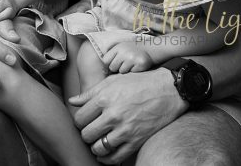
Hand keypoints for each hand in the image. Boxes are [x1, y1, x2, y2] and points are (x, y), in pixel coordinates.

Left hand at [68, 67, 185, 164]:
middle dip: (85, 134)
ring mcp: (125, 130)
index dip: (78, 122)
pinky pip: (116, 157)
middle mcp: (113, 115)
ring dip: (95, 147)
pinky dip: (106, 159)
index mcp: (104, 99)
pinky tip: (104, 154)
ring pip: (98, 147)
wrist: (167, 90)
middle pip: (86, 134)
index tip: (83, 122)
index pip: (79, 118)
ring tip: (97, 142)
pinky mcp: (136, 141)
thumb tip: (72, 101)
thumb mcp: (111, 81)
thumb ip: (90, 93)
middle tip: (90, 131)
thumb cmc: (138, 83)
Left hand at [101, 41, 153, 73]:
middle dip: (117, 68)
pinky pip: (132, 72)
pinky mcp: (140, 64)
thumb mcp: (122, 47)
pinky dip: (134, 71)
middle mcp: (124, 52)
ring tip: (132, 63)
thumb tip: (102, 65)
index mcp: (118, 47)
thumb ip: (113, 53)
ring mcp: (132, 58)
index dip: (109, 63)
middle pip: (113, 67)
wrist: (151, 48)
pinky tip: (137, 65)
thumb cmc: (134, 49)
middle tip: (125, 64)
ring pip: (122, 71)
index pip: (106, 60)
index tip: (114, 63)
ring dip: (126, 70)